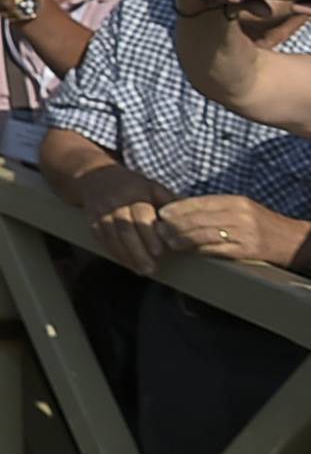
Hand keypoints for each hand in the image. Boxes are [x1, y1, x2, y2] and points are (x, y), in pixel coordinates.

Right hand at [72, 159, 175, 274]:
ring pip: (112, 236)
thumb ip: (170, 203)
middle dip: (138, 251)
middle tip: (151, 269)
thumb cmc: (132, 186)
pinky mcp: (92, 221)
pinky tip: (127, 263)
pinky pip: (102, 239)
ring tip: (141, 270)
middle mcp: (115, 202)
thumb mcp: (152, 187)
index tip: (159, 252)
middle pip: (125, 228)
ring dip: (126, 255)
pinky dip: (115, 253)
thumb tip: (194, 219)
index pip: (140, 214)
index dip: (149, 234)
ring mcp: (101, 211)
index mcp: (134, 192)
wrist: (95, 177)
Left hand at [155, 193, 304, 267]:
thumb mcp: (243, 209)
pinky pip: (217, 249)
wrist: (294, 241)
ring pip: (205, 234)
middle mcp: (239, 214)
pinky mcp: (248, 250)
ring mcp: (244, 233)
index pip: (200, 202)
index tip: (161, 213)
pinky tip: (188, 251)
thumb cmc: (263, 224)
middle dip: (175, 224)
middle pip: (199, 218)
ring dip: (182, 239)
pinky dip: (199, 250)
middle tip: (158, 229)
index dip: (178, 208)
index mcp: (236, 201)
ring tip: (168, 242)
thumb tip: (183, 210)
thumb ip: (217, 208)